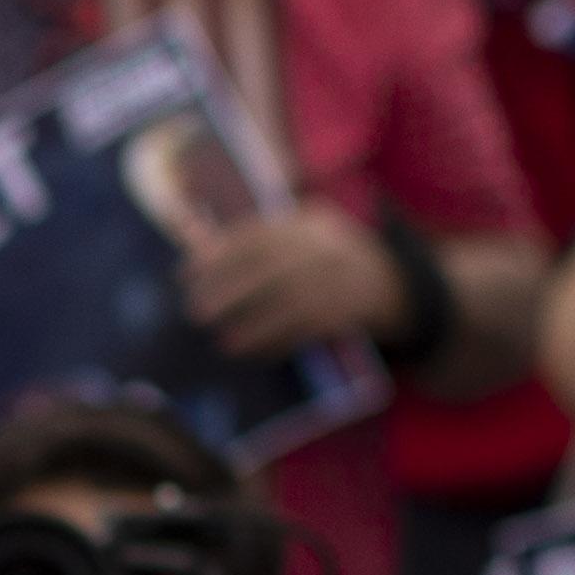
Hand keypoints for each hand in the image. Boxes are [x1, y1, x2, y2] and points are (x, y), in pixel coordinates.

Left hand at [184, 202, 399, 359]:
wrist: (389, 282)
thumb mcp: (297, 237)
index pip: (257, 235)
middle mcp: (326, 247)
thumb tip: (195, 246)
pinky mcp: (349, 310)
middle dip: (227, 289)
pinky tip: (254, 352)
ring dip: (252, 325)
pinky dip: (278, 342)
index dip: (216, 255)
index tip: (185, 274)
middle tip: (195, 312)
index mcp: (308, 223)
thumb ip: (252, 240)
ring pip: (290, 302)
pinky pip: (309, 328)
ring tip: (223, 341)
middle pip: (270, 266)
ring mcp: (340, 278)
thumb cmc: (324, 259)